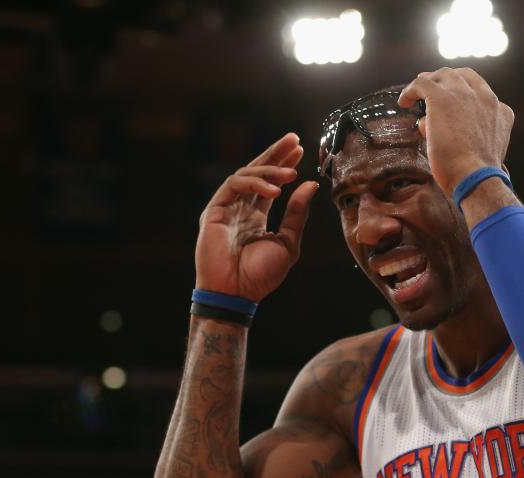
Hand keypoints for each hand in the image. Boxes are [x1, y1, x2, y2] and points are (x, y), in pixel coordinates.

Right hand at [195, 133, 318, 301]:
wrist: (237, 293)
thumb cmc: (260, 275)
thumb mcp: (288, 242)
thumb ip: (297, 214)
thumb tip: (309, 185)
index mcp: (255, 217)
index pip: (269, 184)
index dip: (283, 165)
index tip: (300, 151)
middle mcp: (240, 209)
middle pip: (257, 172)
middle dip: (275, 154)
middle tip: (293, 139)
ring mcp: (225, 208)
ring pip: (246, 175)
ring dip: (270, 170)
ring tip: (291, 173)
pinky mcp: (214, 210)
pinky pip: (233, 186)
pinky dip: (255, 183)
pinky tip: (275, 190)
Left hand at [398, 68, 514, 195]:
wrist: (475, 177)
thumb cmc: (474, 174)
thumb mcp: (478, 150)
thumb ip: (460, 136)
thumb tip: (427, 126)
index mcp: (500, 111)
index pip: (480, 90)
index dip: (462, 89)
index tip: (449, 95)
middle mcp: (485, 98)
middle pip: (462, 76)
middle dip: (445, 79)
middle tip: (429, 85)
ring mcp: (465, 95)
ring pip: (443, 75)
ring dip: (429, 82)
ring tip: (414, 92)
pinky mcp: (442, 98)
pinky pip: (422, 84)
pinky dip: (411, 90)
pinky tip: (403, 101)